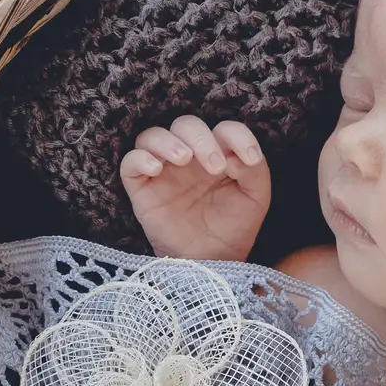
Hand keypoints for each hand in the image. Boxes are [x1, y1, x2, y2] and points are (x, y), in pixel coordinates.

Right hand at [119, 116, 270, 261]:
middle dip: (201, 138)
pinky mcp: (142, 188)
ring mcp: (163, 171)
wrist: (212, 261)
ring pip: (152, 136)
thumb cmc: (233, 227)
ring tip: (184, 158)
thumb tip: (236, 152)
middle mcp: (189, 157)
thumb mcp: (256, 198)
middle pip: (185, 125)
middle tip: (215, 167)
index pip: (223, 129)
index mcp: (218, 154)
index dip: (236, 135)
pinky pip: (130, 163)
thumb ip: (255, 171)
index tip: (249, 158)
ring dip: (167, 141)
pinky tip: (156, 169)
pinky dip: (139, 159)